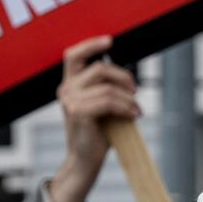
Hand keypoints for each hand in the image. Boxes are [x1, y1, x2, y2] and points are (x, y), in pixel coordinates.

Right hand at [47, 35, 140, 201]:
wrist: (86, 160)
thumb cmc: (97, 133)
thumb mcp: (102, 105)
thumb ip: (107, 88)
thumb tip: (127, 76)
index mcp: (70, 85)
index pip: (74, 56)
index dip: (91, 45)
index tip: (110, 41)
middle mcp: (66, 90)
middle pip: (99, 69)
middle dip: (123, 76)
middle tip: (135, 89)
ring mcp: (70, 101)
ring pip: (107, 87)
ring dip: (128, 97)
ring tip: (136, 108)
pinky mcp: (78, 113)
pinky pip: (108, 101)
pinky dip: (125, 106)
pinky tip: (134, 115)